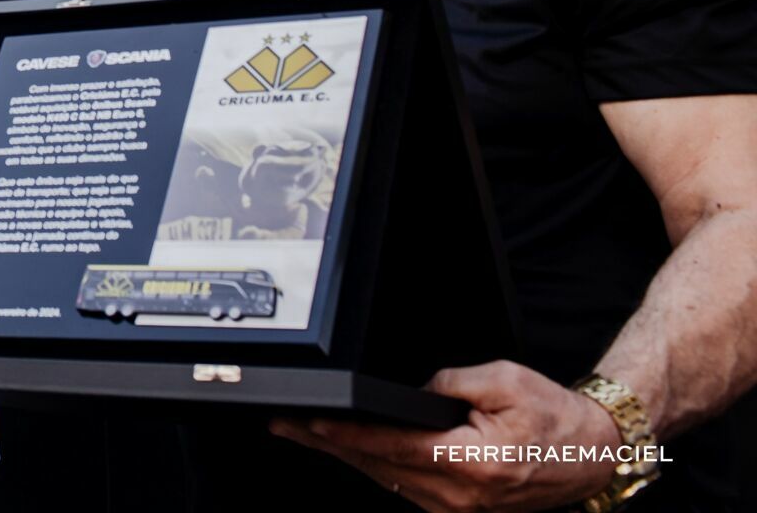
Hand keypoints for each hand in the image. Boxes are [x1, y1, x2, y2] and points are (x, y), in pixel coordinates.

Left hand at [269, 360, 620, 510]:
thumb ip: (449, 381)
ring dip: (346, 458)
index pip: (390, 448)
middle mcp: (460, 494)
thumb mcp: (503, 380)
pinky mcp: (460, 508)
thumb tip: (410, 390)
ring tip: (305, 434)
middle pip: (378, 469)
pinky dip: (375, 469)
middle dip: (328, 445)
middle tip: (287, 424)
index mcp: (470, 463)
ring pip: (387, 481)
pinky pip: (406, 488)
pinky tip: (351, 452)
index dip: (345, 435)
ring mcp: (459, 508)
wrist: (593, 453)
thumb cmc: (554, 417)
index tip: (309, 422)